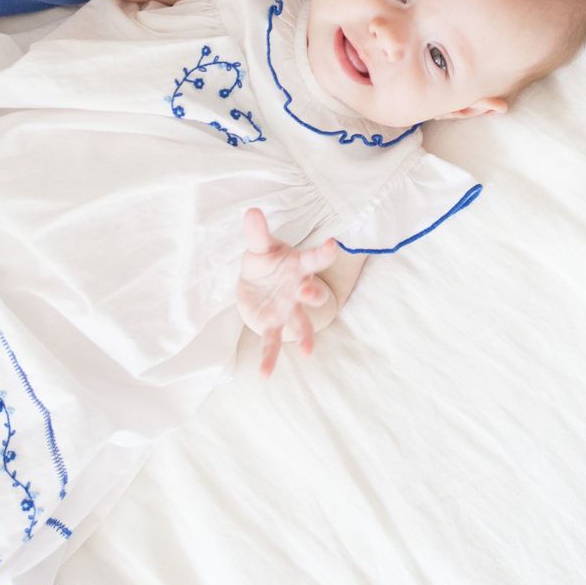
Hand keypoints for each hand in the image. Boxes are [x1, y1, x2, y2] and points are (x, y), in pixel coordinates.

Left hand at [238, 208, 337, 376]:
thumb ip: (257, 232)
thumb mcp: (260, 246)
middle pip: (312, 292)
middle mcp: (298, 289)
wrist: (257, 284)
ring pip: (300, 322)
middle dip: (314, 294)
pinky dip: (269, 357)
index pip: (314, 258)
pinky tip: (264, 374)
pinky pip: (272, 342)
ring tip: (307, 350)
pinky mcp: (273, 324)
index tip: (333, 244)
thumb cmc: (266, 262)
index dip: (324, 252)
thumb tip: (251, 210)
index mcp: (298, 266)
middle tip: (313, 294)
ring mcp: (288, 309)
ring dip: (303, 335)